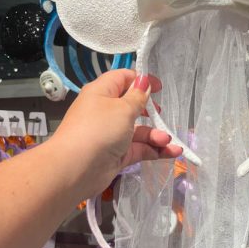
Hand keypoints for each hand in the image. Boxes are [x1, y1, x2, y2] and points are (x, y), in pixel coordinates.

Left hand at [51, 69, 181, 197]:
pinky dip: (155, 149)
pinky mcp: (118, 155)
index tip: (159, 87)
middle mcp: (106, 112)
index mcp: (102, 93)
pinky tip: (172, 152)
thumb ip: (137, 97)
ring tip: (167, 140)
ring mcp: (112, 135)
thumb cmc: (99, 129)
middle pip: (132, 106)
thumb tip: (143, 82)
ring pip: (139, 131)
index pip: (122, 79)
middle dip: (150, 111)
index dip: (141, 80)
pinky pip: (140, 148)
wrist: (76, 169)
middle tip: (160, 114)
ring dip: (156, 134)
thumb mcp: (122, 109)